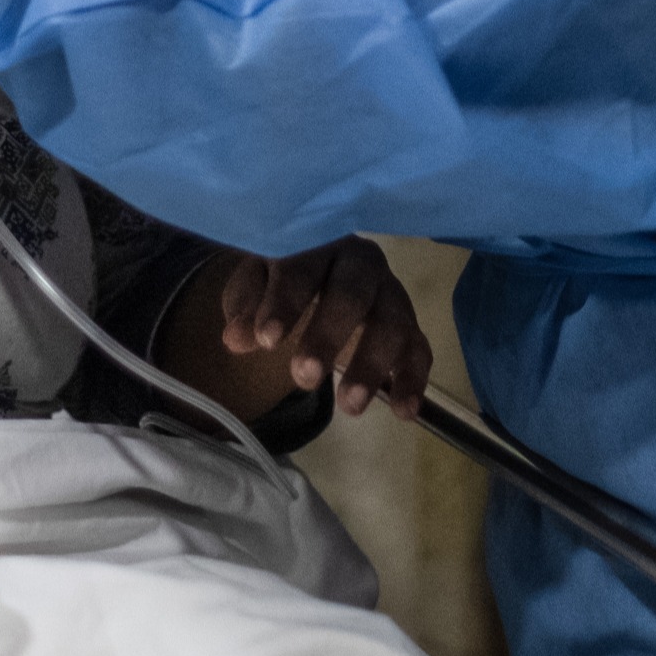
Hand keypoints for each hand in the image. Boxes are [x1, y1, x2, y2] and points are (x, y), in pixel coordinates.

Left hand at [215, 238, 432, 418]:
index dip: (285, 303)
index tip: (267, 340)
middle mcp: (361, 264)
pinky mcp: (410, 326)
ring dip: (371, 365)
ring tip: (349, 407)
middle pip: (352, 294)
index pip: (301, 268)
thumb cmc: (286, 279)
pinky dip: (414, 380)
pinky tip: (404, 411)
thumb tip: (236, 338)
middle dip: (328, 335)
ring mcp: (390, 294)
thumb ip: (246, 307)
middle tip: (304, 378)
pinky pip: (419, 350)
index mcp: (318, 244)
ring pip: (391, 324)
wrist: (324, 273)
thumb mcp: (256, 285)